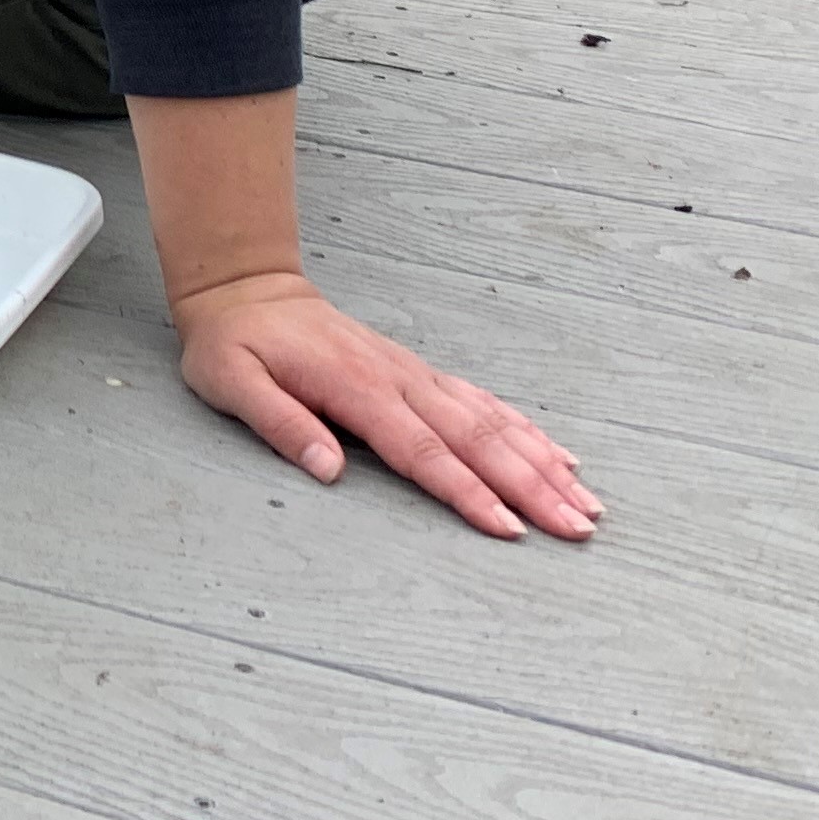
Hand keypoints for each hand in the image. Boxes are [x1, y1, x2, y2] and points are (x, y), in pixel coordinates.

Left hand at [173, 269, 597, 539]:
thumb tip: (328, 470)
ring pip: (493, 422)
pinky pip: (484, 403)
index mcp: (358, 390)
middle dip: (532, 488)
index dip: (467, 493)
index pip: (423, 453)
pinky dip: (526, 430)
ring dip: (542, 463)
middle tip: (577, 529)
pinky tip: (558, 455)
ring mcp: (415, 375)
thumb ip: (280, 425)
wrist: (248, 291)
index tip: (509, 528)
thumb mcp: (232, 383)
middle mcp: (400, 381)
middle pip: (477, 441)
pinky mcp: (420, 374)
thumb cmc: (236, 344)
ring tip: (586, 501)